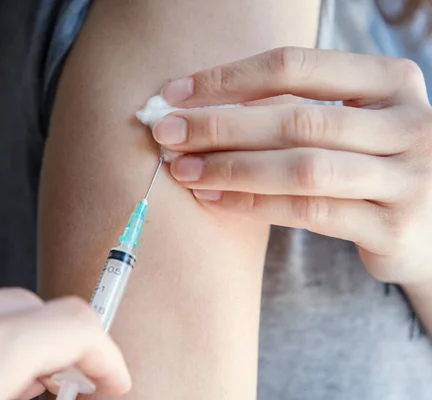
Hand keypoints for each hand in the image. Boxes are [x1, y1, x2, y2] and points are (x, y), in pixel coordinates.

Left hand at [154, 47, 431, 284]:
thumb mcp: (349, 122)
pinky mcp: (392, 228)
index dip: (228, 78)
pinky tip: (214, 199)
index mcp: (391, 81)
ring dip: (232, 168)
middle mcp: (407, 124)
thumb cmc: (371, 162)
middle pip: (296, 118)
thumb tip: (197, 108)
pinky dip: (254, 205)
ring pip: (302, 168)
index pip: (296, 66)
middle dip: (220, 125)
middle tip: (166, 132)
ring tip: (183, 169)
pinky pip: (309, 213)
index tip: (175, 93)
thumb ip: (291, 109)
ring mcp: (406, 178)